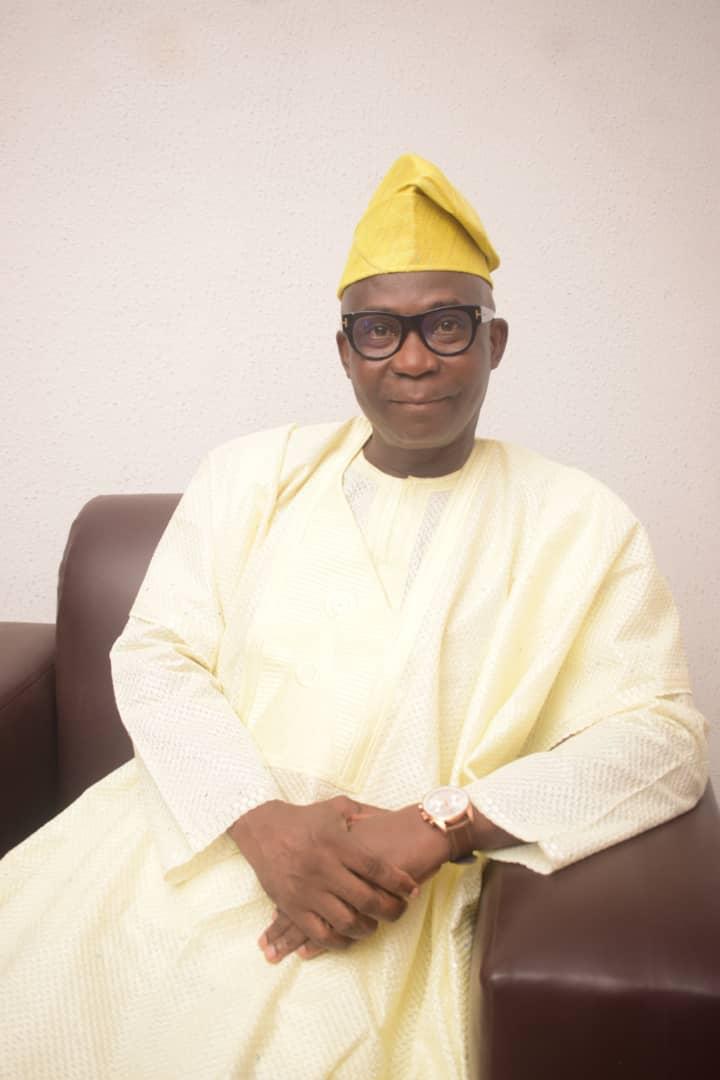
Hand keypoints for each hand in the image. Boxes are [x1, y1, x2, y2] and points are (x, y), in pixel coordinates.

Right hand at [228, 796, 417, 955]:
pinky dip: (338, 941)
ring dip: (366, 929)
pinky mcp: (292, 906)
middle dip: (390, 910)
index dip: (399, 882)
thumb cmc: (305, 817)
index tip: (413, 890)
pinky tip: (348, 937)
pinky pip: (319, 933)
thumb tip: (396, 818)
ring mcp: (307, 890)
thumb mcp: (338, 807)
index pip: (377, 868)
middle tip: (400, 912)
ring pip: (345, 921)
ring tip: (374, 925)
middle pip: (366, 898)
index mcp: (338, 843)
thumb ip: (367, 814)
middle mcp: (324, 868)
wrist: (262, 828)